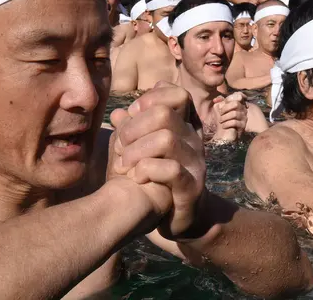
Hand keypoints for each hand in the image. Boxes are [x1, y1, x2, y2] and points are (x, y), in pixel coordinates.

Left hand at [109, 82, 206, 239]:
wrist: (176, 216)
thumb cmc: (154, 178)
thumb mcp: (138, 151)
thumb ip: (130, 131)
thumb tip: (117, 114)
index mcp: (184, 126)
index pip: (177, 94)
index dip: (151, 99)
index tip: (132, 114)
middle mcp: (194, 140)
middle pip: (164, 114)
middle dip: (133, 128)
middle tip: (121, 146)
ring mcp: (195, 163)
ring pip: (166, 139)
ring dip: (136, 151)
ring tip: (124, 164)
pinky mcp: (191, 187)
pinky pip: (170, 169)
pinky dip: (147, 170)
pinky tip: (136, 178)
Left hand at [211, 92, 247, 141]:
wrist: (223, 134)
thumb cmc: (221, 120)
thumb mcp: (218, 109)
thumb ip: (219, 101)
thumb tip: (216, 99)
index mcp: (238, 104)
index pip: (239, 95)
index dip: (231, 97)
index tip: (225, 101)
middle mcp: (243, 110)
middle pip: (236, 104)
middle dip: (225, 108)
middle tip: (220, 113)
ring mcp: (244, 118)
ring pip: (235, 113)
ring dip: (225, 117)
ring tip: (221, 121)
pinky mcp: (243, 126)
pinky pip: (235, 122)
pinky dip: (227, 124)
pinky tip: (223, 126)